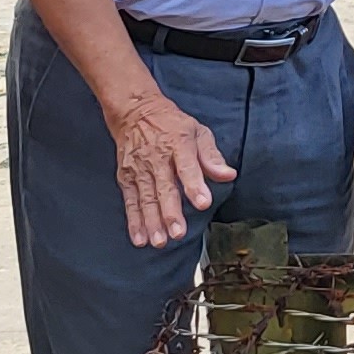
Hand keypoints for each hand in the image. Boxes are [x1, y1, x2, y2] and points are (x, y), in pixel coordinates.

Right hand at [112, 88, 240, 248]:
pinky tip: (139, 238)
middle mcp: (157, 158)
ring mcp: (139, 169)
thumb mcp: (197, 131)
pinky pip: (130, 201)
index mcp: (178, 144)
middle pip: (164, 187)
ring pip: (146, 198)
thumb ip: (212, 156)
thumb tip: (228, 175)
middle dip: (170, 212)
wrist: (134, 112)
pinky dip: (133, 221)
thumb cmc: (171, 124)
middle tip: (178, 233)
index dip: (195, 185)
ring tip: (159, 241)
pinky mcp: (125, 177)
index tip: (203, 203)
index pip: (187, 166)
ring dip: (152, 221)